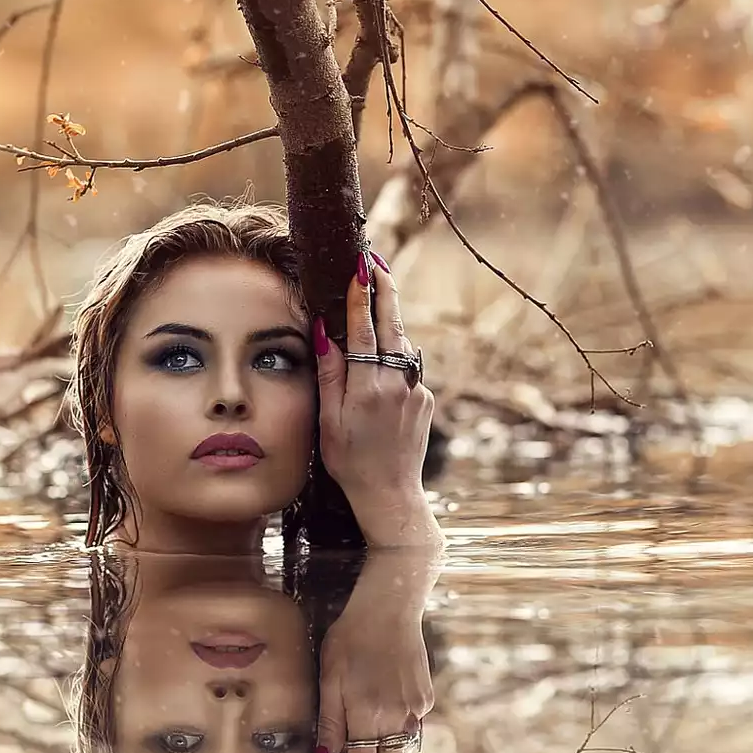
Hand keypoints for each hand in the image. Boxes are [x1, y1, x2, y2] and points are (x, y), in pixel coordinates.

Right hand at [312, 251, 439, 547]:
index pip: (364, 329)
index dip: (362, 295)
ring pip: (401, 346)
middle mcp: (397, 383)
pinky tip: (378, 366)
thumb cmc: (349, 462)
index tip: (359, 266)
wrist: (390, 494)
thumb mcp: (329, 421)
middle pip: (391, 325)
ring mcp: (416, 389)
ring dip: (388, 323)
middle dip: (384, 289)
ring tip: (374, 299)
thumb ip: (330, 374)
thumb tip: (326, 332)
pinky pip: (406, 368)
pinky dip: (393, 359)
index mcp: (368, 387)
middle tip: (374, 259)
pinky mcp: (426, 398)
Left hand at [315, 549, 440, 752]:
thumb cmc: (351, 637)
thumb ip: (329, 725)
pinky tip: (389, 742)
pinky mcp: (426, 698)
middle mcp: (396, 719)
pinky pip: (410, 730)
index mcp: (367, 716)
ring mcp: (416, 709)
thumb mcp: (328, 677)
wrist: (393, 604)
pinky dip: (399, 743)